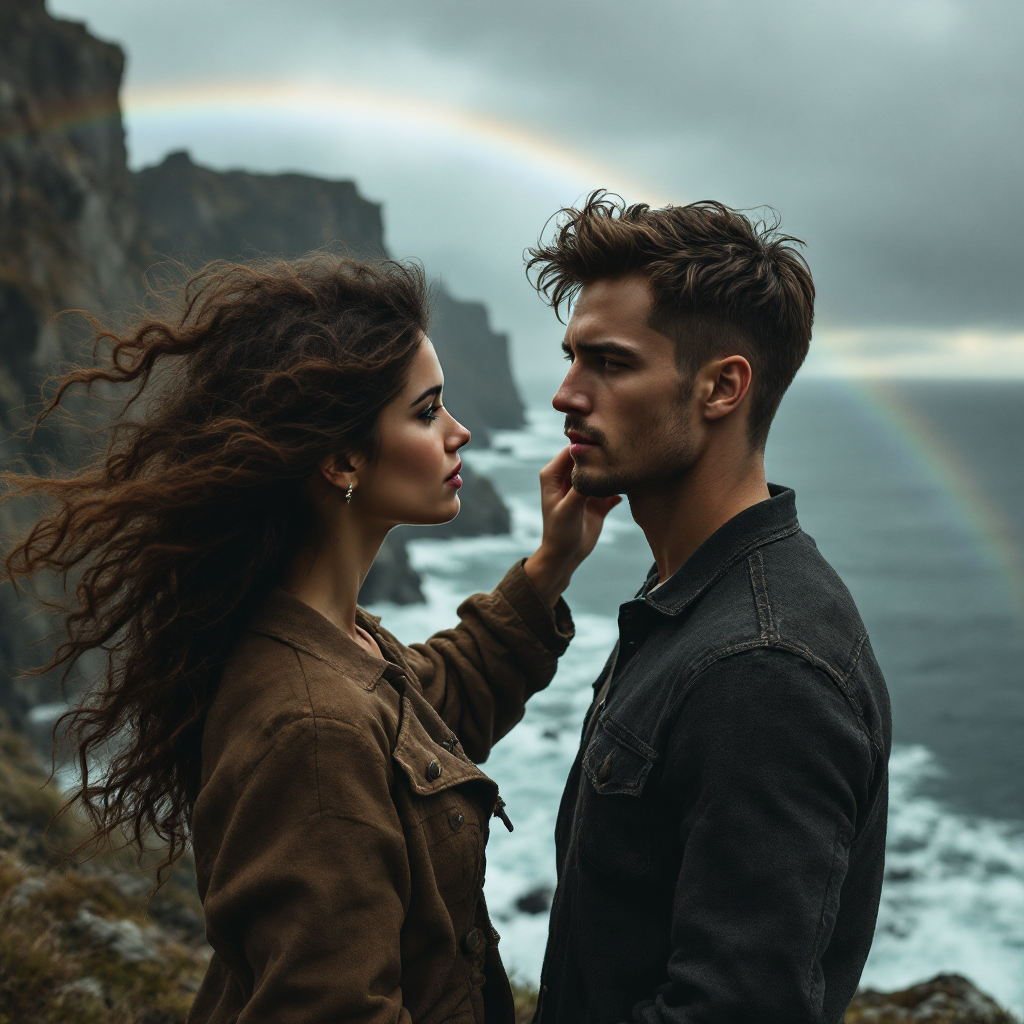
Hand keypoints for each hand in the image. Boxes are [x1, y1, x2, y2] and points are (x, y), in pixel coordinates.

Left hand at [523, 446, 621, 606]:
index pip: (571, 450)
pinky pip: (611, 488)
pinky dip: (618, 488)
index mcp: (553, 474)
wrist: (566, 557)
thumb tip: (594, 467)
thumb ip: (580, 487)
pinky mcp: (597, 500)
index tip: (607, 444)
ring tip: (626, 470)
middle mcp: (568, 477)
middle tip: (622, 456)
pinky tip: (624, 490)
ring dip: (613, 472)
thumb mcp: (568, 509)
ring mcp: (583, 488)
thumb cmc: (559, 533)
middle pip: (588, 458)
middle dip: (604, 457)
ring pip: (601, 472)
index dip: (588, 445)